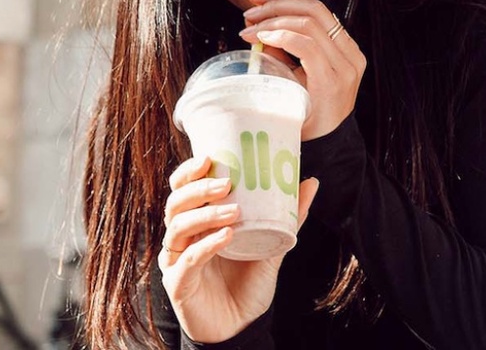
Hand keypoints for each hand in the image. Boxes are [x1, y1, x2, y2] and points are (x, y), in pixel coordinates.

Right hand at [158, 156, 318, 342]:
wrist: (242, 327)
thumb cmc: (248, 283)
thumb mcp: (271, 245)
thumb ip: (288, 216)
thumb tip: (310, 181)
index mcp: (197, 221)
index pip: (182, 188)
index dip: (189, 171)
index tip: (210, 156)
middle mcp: (181, 237)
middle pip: (175, 203)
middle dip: (197, 189)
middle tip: (226, 183)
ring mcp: (176, 260)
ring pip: (178, 227)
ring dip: (205, 215)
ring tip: (234, 212)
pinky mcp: (178, 284)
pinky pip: (186, 260)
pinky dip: (205, 245)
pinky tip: (226, 237)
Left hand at [240, 0, 366, 139]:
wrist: (323, 150)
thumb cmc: (306, 113)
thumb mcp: (294, 74)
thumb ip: (282, 49)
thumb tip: (257, 26)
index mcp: (345, 49)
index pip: (317, 8)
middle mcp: (350, 54)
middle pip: (314, 9)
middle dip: (277, 2)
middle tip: (249, 9)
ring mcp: (345, 67)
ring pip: (309, 23)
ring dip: (273, 20)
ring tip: (249, 27)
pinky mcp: (333, 81)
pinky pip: (307, 46)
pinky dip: (282, 36)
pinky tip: (263, 38)